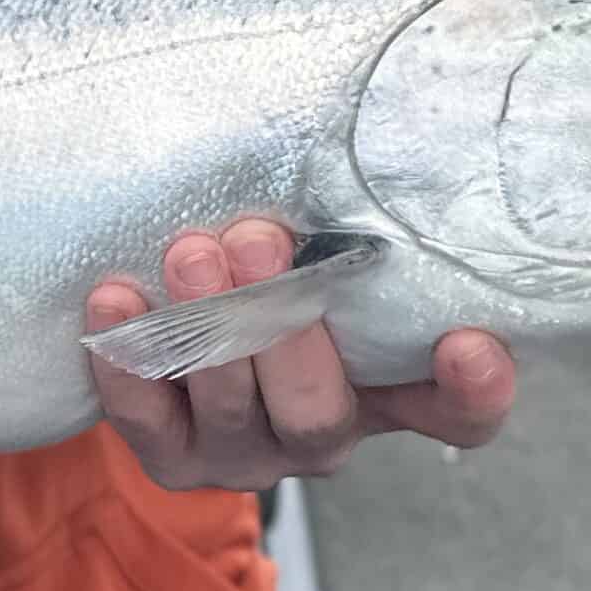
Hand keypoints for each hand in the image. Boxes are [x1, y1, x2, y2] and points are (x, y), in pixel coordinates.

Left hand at [84, 219, 514, 489]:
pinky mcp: (169, 459)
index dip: (474, 390)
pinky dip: (128, 361)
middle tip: (258, 238)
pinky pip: (144, 420)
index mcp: (386, 393)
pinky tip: (115, 298)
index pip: (457, 414)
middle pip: (319, 412)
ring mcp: (243, 455)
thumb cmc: (269, 274)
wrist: (170, 331)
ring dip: (207, 328)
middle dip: (284, 326)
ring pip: (231, 411)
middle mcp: (321, 435)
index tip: (468, 341)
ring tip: (190, 252)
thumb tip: (346, 131)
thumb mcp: (321, 258)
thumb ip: (344, 233)